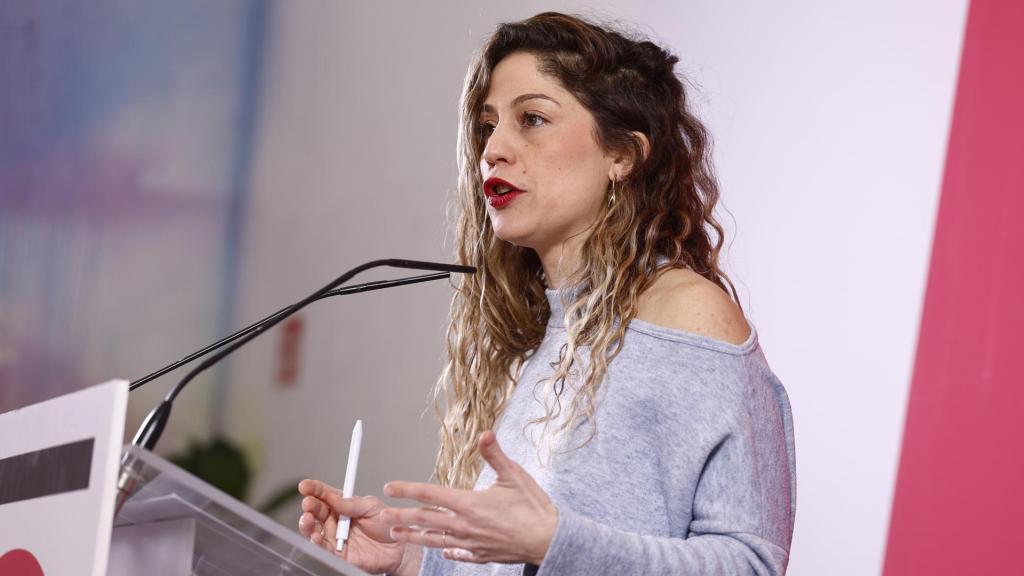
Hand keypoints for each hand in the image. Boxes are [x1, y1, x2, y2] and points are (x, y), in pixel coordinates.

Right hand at [297, 479, 415, 574]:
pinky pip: (323, 549)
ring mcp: (335, 537)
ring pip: (314, 531)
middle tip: (308, 503)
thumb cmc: (386, 525)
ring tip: (308, 519)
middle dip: (310, 506)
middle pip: (316, 512)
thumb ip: (352, 504)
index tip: (305, 486)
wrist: (398, 548)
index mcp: (343, 505)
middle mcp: (336, 521)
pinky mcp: (338, 554)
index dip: (314, 489)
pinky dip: (316, 543)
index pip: (325, 495)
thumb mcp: (371, 506)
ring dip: (308, 525)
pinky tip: (315, 537)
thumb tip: (332, 497)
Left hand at [379, 431, 557, 564]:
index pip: (430, 493)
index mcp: (469, 503)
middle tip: (382, 515)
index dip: (408, 489)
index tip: (390, 487)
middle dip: (401, 516)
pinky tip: (442, 550)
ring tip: (396, 534)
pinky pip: (457, 554)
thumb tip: (484, 434)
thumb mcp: (514, 475)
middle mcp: (465, 525)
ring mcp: (471, 543)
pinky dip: (446, 550)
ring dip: (413, 536)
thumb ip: (495, 455)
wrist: (550, 540)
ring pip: (435, 540)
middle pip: (425, 520)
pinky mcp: (480, 555)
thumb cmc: (534, 508)